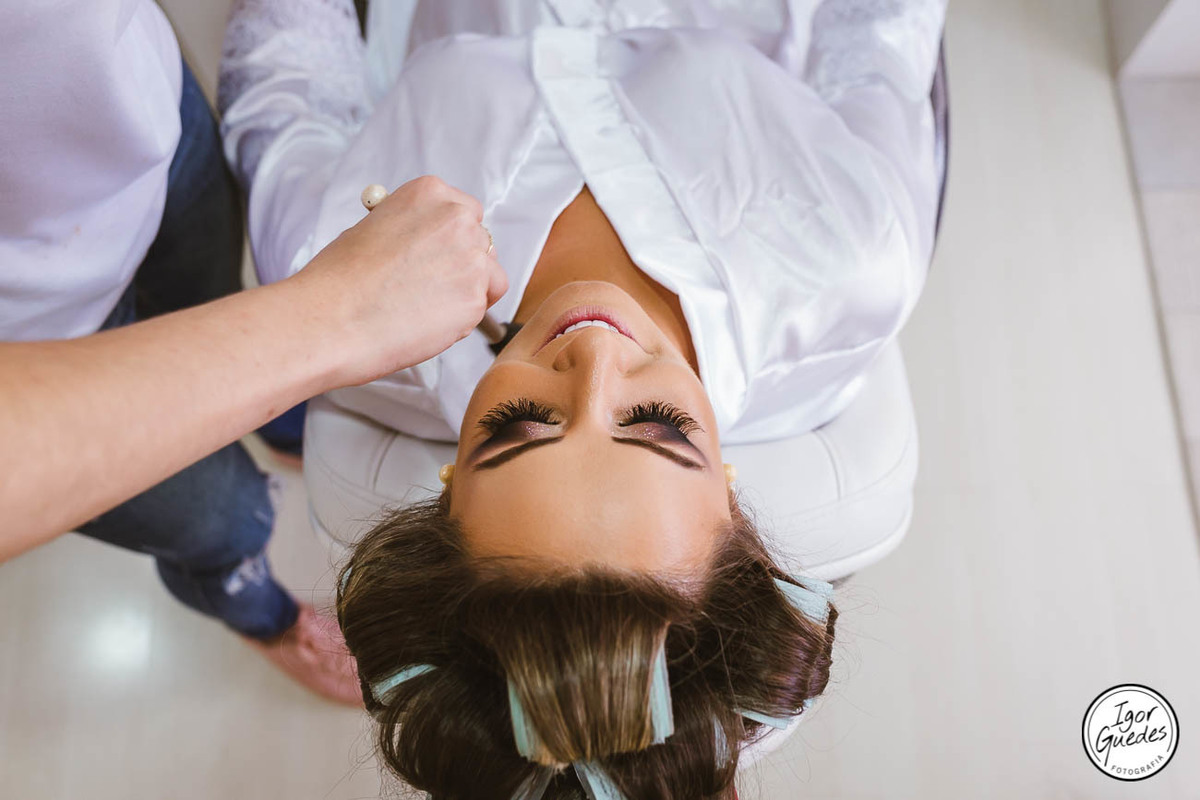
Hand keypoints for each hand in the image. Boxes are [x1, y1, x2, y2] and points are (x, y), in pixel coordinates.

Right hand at [289, 175, 507, 385]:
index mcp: (429, 193)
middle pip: (482, 241)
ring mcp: (471, 258)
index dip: (451, 237)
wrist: (331, 319)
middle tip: (433, 285)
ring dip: (468, 291)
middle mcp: (456, 220)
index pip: (464, 211)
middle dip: (464, 263)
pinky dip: (461, 319)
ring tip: (426, 307)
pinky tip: (425, 322)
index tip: (439, 253)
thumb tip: (429, 243)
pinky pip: (481, 308)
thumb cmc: (339, 279)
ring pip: (490, 276)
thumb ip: (412, 229)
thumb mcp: (373, 228)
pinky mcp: (476, 299)